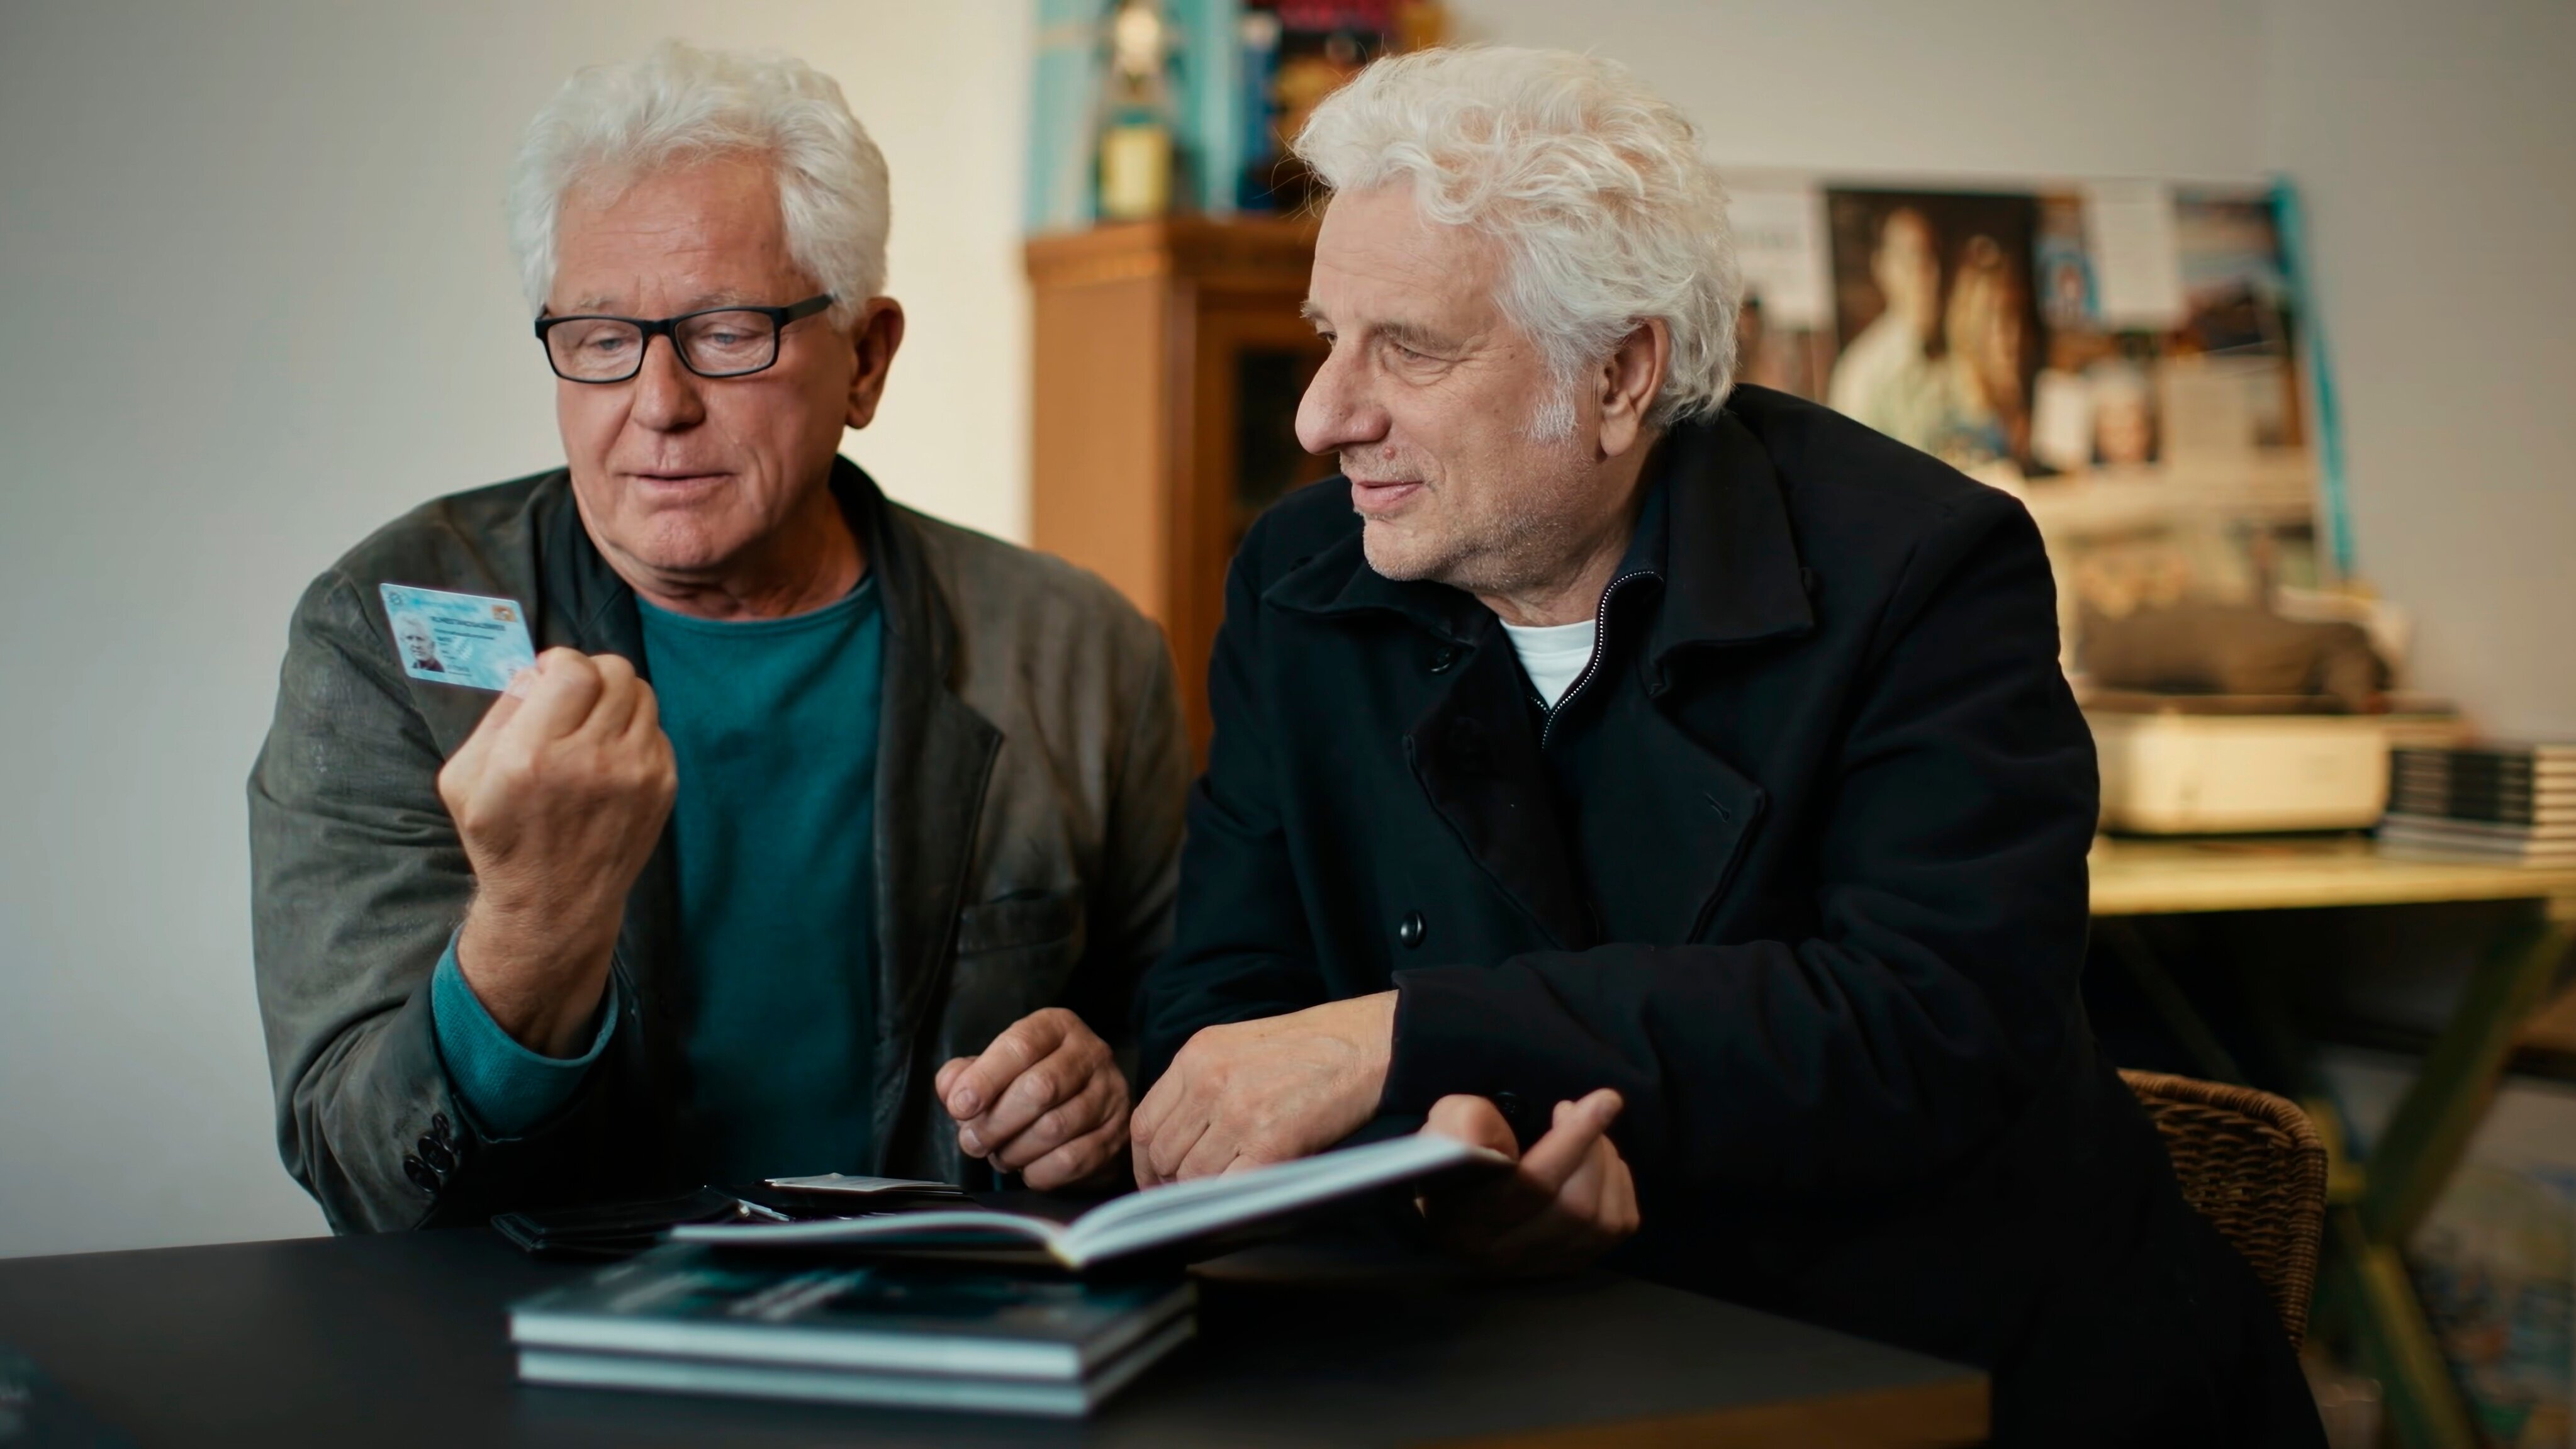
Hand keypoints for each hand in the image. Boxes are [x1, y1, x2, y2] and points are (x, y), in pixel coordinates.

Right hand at [437, 648, 676, 1055]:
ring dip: (616, 697)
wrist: (555, 903)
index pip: (573, 671)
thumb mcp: (464, 779)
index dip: (562, 661)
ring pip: (643, 694)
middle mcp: (591, 761)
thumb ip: (498, 715)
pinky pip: (656, 728)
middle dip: (591, 672)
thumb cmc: (502, 839)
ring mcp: (636, 774)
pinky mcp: (663, 786)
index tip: (550, 676)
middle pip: (616, 672)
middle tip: (573, 693)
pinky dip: (634, 729)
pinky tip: (610, 755)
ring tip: (592, 723)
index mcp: (533, 756)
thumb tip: (536, 671)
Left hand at [936, 1009, 1129, 1190]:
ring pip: (1054, 1128)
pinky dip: (1039, 1172)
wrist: (1088, 1112)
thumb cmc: (1032, 1085)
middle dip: (996, 1122)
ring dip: (1014, 1150)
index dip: (985, 1079)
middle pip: (1040, 1088)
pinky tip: (1027, 1168)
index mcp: (1056, 1027)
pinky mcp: (1117, 1134)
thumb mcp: (997, 1069)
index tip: (960, 1107)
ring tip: (1000, 1154)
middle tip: (972, 1141)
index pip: (1020, 1045)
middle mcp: (1090, 1053)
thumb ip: (966, 1075)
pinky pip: (1072, 1160)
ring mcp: (1110, 1094)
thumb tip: (953, 1090)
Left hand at [1130, 993, 1396, 1186]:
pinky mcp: (1271, 1143)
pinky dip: (1230, 1200)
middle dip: (1171, 1183)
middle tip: (1190, 1196)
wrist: (1368, 1044)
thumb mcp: (1239, 1046)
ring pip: (1191, 1177)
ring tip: (1224, 1192)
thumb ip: (1201, 1084)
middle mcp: (1209, 1082)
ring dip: (1202, 1193)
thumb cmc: (1312, 1048)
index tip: (1156, 1179)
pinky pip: (1228, 1188)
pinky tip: (1245, 1194)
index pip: (1145, 1122)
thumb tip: (1176, 1141)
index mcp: (1197, 1055)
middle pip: (1163, 1154)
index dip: (1145, 1162)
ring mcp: (1238, 1113)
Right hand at [1417, 1089, 1638, 1275]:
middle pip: (1576, 1205)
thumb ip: (1465, 1123)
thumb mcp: (1448, 1124)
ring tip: (1585, 1135)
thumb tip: (1496, 1139)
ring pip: (1603, 1219)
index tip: (1604, 1099)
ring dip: (1606, 1163)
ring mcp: (1544, 1264)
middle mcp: (1507, 1255)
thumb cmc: (1458, 1151)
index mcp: (1468, 1221)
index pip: (1532, 1185)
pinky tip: (1597, 1163)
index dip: (1574, 1140)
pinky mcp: (1575, 1262)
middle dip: (1592, 1147)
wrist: (1462, 1189)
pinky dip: (1619, 1184)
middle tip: (1572, 1109)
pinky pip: (1620, 1225)